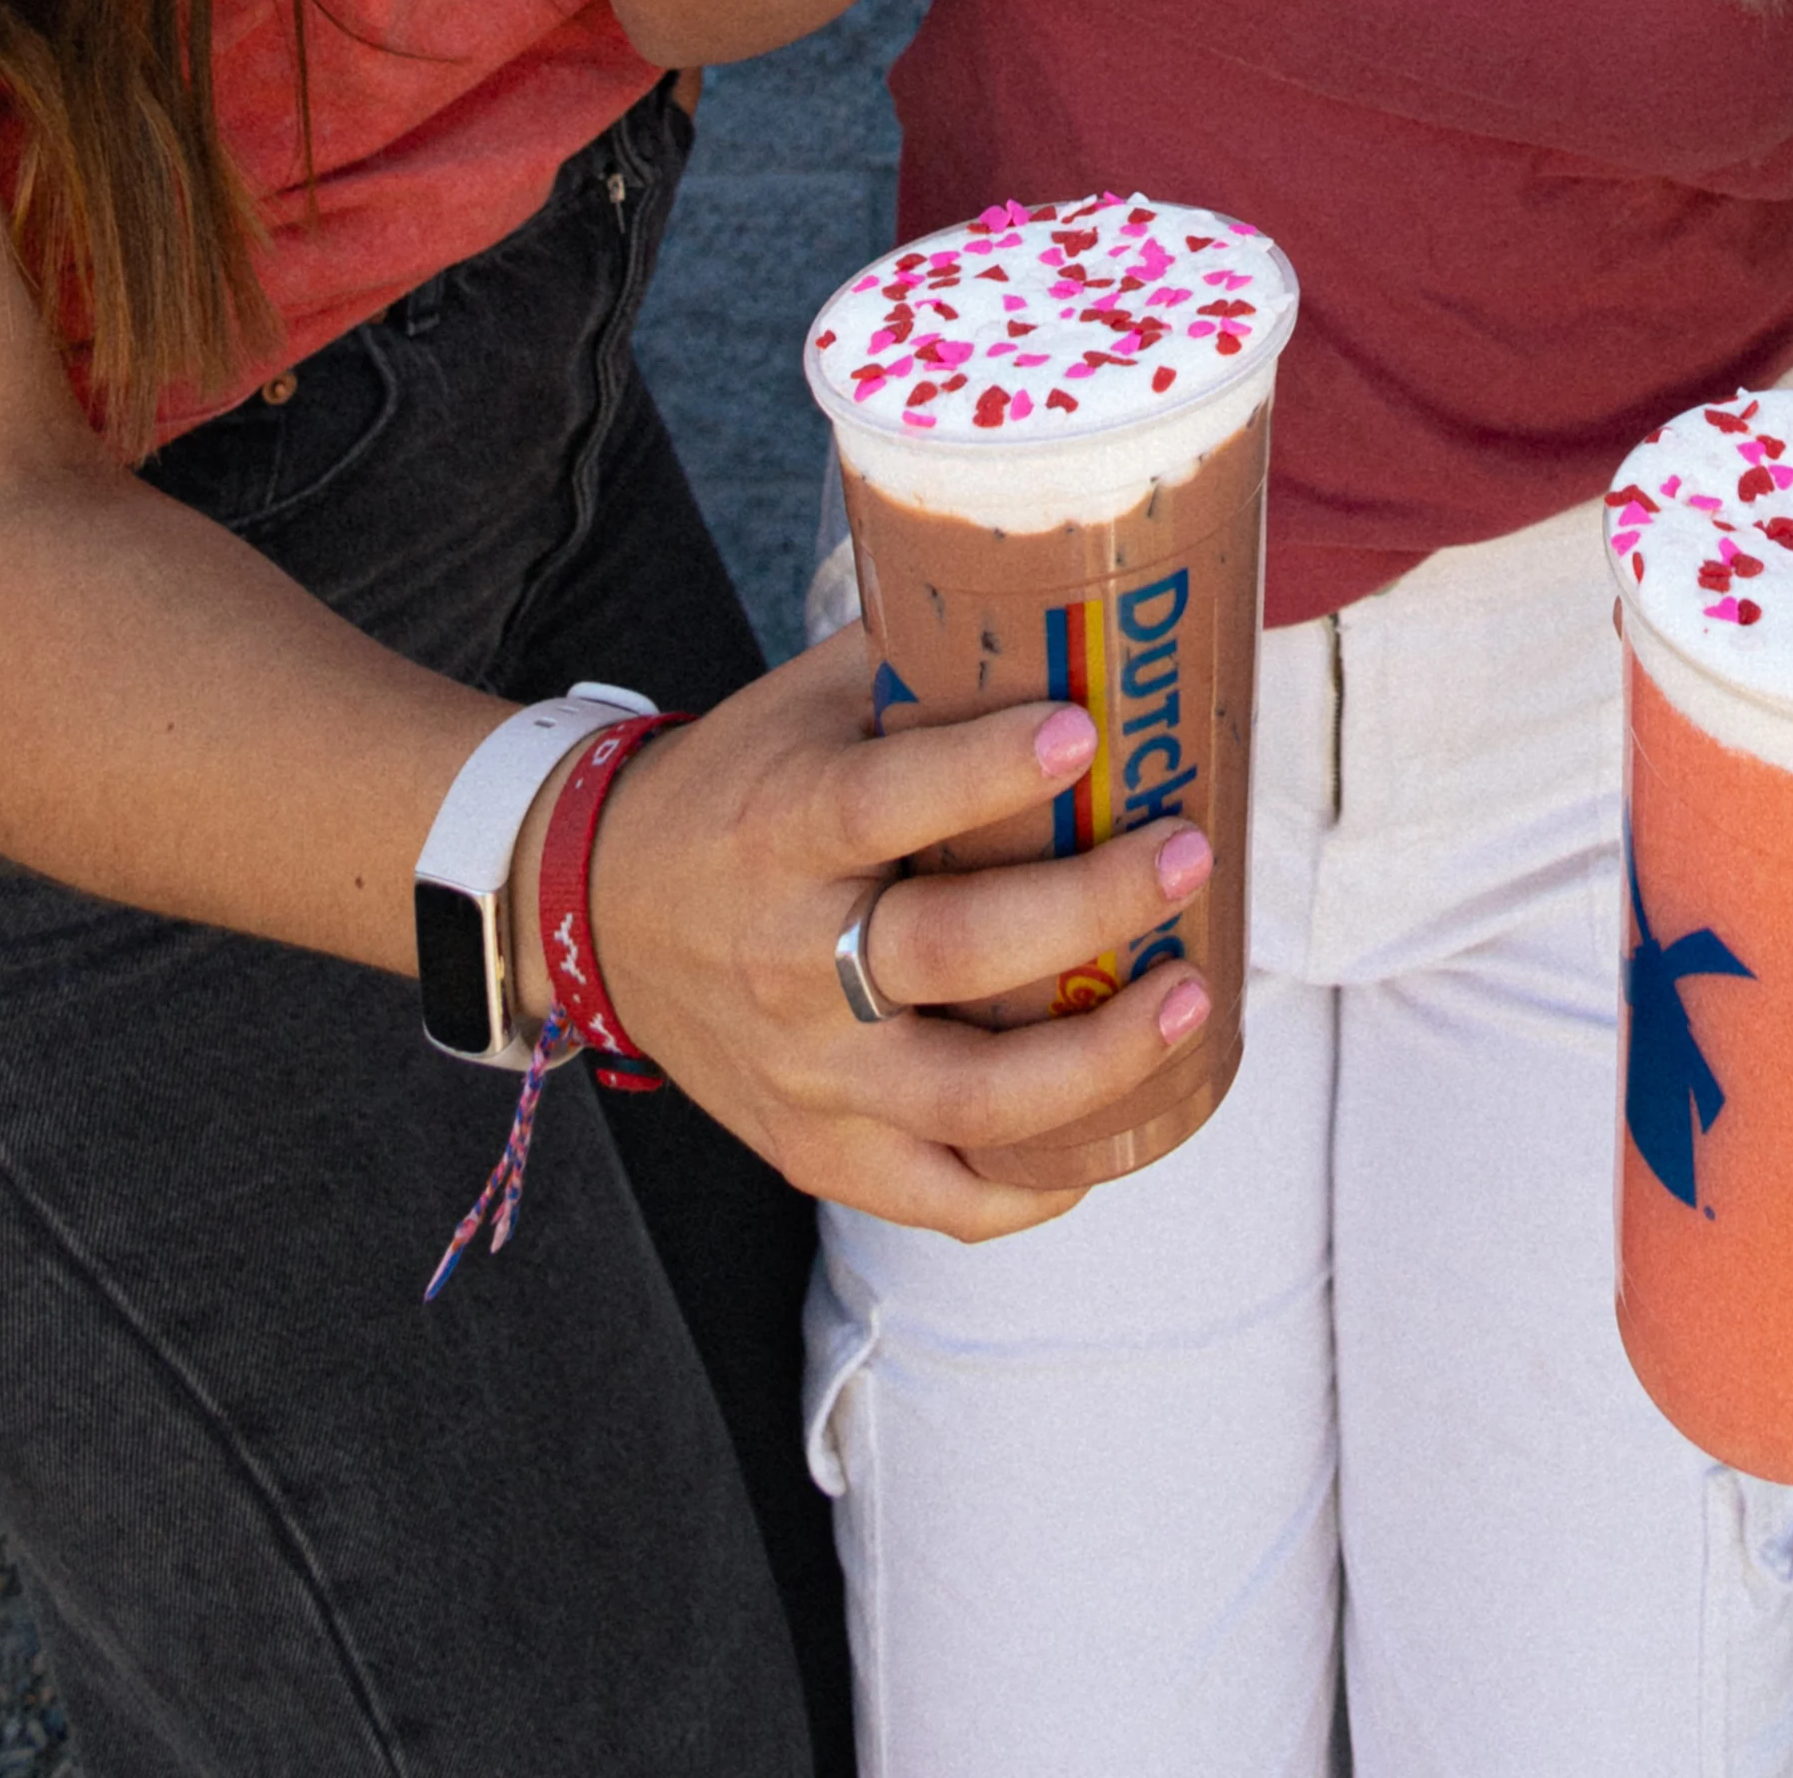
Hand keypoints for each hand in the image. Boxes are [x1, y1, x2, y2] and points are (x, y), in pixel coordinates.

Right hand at [576, 629, 1225, 1234]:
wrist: (600, 912)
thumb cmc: (740, 787)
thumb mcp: (808, 701)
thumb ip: (922, 661)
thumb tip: (1070, 592)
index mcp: (779, 830)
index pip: (882, 806)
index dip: (986, 772)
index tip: (1085, 731)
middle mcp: (787, 962)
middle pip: (946, 956)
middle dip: (1082, 912)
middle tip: (1185, 857)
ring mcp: (806, 1073)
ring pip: (965, 1100)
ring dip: (1096, 1061)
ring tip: (1191, 997)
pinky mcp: (817, 1151)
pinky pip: (943, 1199)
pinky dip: (1037, 1186)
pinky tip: (1117, 1130)